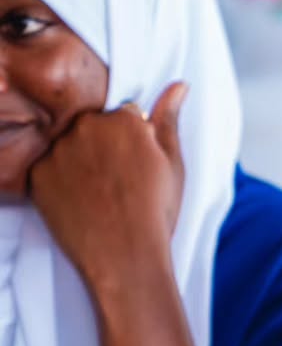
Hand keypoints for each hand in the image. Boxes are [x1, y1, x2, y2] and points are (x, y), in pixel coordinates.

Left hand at [29, 82, 187, 297]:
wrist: (125, 258)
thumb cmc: (156, 215)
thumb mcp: (174, 166)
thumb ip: (170, 120)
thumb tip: (179, 86)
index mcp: (124, 120)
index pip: (125, 117)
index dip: (133, 143)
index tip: (136, 167)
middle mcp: (87, 127)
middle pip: (94, 127)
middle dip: (104, 148)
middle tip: (118, 184)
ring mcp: (59, 150)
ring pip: (70, 147)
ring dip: (80, 163)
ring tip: (99, 197)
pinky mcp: (38, 175)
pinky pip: (48, 170)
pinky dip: (60, 184)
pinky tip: (80, 204)